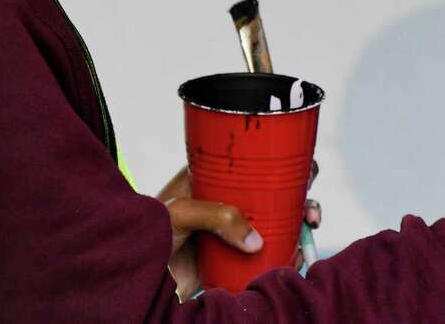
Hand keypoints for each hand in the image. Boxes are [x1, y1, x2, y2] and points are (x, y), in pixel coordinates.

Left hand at [159, 161, 321, 296]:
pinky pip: (269, 252)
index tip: (302, 165)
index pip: (252, 161)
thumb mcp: (177, 213)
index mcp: (212, 179)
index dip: (281, 159)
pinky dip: (289, 250)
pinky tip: (297, 251)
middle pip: (273, 189)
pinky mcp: (235, 258)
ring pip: (277, 219)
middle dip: (300, 192)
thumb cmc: (143, 238)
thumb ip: (216, 216)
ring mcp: (233, 231)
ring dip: (300, 220)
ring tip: (309, 224)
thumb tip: (256, 239)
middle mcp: (227, 202)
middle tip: (309, 203)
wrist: (136, 284)